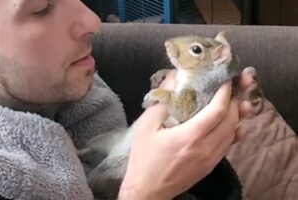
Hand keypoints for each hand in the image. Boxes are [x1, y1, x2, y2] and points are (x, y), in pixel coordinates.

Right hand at [118, 68, 253, 199]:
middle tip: (231, 88)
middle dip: (234, 101)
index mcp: (191, 136)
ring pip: (233, 133)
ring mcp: (211, 159)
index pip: (218, 110)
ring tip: (235, 102)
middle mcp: (206, 147)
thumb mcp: (146, 127)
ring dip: (237, 116)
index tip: (226, 80)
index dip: (225, 92)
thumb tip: (173, 78)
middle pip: (231, 120)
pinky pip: (229, 145)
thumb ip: (161, 102)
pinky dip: (234, 132)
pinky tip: (235, 126)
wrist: (148, 191)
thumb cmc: (144, 158)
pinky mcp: (211, 166)